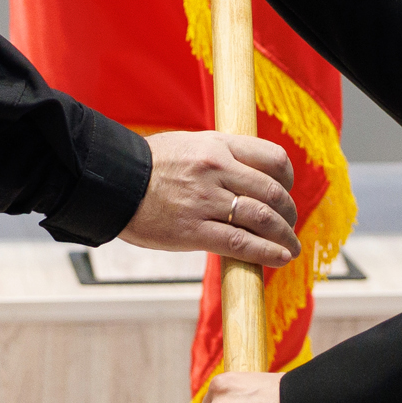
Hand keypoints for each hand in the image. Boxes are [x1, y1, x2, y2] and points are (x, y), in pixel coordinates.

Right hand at [121, 131, 299, 267]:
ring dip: (284, 236)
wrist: (111, 182)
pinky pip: (241, 243)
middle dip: (289, 212)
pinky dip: (267, 253)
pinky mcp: (193, 231)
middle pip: (273, 192)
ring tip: (290, 248)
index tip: (287, 191)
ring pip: (262, 218)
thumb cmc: (151, 165)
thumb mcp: (190, 145)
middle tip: (290, 225)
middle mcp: (216, 169)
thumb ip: (222, 157)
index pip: (273, 158)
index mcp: (218, 144)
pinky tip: (279, 258)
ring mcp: (205, 200)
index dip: (288, 178)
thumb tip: (252, 176)